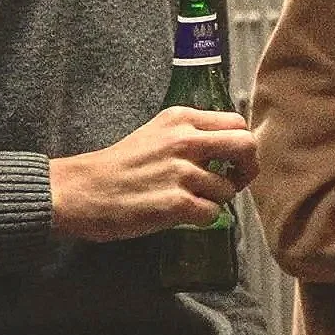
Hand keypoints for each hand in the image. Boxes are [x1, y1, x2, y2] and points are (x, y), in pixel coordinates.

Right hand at [48, 105, 258, 241]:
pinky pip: (213, 213)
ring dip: (215, 199)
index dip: (241, 145)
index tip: (231, 160)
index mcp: (181, 118)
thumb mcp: (158, 132)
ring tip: (190, 199)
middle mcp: (185, 139)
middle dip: (248, 168)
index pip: (235, 122)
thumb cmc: (123, 162)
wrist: (87, 189)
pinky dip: (202, 217)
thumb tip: (230, 147)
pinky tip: (181, 213)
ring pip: (228, 188)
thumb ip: (191, 133)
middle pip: (245, 146)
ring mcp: (181, 172)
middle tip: (233, 181)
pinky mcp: (176, 203)